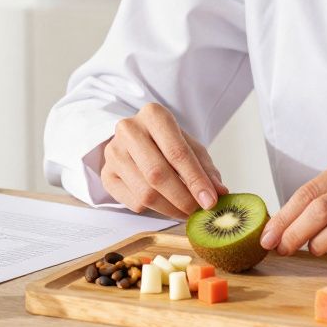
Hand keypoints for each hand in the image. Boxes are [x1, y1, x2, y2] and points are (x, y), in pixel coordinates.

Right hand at [100, 102, 229, 218]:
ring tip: (184, 211)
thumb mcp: (191, 148)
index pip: (177, 152)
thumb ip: (206, 169)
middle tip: (198, 211)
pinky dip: (153, 209)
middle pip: (157, 174)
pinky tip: (163, 203)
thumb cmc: (168, 143)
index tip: (210, 201)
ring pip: (144, 192)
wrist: (138, 140)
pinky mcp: (106, 174)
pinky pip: (132, 202)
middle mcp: (129, 129)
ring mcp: (113, 152)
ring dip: (169, 208)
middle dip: (182, 198)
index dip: (195, 180)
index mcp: (153, 114)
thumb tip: (220, 193)